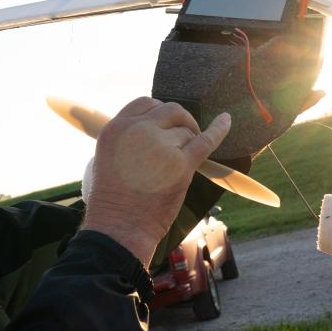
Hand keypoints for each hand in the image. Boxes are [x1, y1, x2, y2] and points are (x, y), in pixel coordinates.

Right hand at [81, 97, 230, 266]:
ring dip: (189, 143)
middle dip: (181, 121)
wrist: (119, 227)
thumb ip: (127, 140)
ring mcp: (161, 146)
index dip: (159, 112)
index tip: (165, 124)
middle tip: (185, 136)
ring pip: (187, 131)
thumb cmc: (112, 201)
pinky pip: (206, 140)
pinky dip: (219, 129)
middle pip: (170, 111)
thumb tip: (154, 131)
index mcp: (117, 128)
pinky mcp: (181, 164)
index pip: (146, 103)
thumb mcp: (105, 158)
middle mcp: (138, 131)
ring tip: (181, 162)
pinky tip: (226, 121)